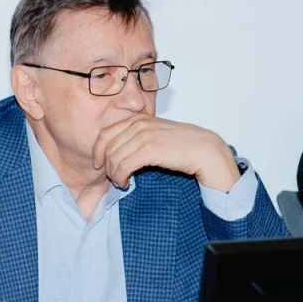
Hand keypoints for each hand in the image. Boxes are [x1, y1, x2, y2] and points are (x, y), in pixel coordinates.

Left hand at [92, 114, 240, 190]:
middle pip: (107, 147)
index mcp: (139, 119)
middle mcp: (139, 124)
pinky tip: (127, 182)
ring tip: (121, 182)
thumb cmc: (183, 146)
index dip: (97, 150)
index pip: (106, 133)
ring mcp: (144, 135)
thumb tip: (121, 151)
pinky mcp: (150, 149)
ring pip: (114, 158)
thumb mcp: (157, 135)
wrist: (205, 150)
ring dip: (114, 174)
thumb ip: (139, 137)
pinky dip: (121, 176)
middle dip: (106, 166)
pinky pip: (124, 165)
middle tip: (113, 177)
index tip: (98, 164)